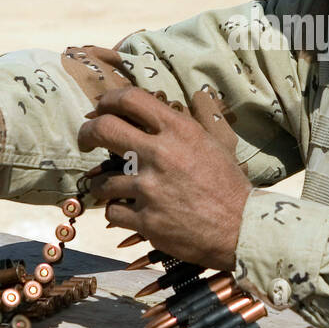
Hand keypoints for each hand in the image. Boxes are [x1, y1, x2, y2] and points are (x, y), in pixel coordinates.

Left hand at [78, 88, 251, 271]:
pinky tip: (130, 211)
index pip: (130, 99)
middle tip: (87, 140)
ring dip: (105, 184)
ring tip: (116, 189)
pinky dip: (117, 212)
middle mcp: (161, 154)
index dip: (108, 100)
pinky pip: (112, 212)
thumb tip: (176, 101)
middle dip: (87, 134)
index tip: (101, 109)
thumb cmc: (228, 183)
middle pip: (103, 129)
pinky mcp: (146, 220)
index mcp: (179, 130)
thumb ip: (189, 121)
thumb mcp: (214, 142)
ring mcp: (150, 189)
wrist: (241, 227)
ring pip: (102, 180)